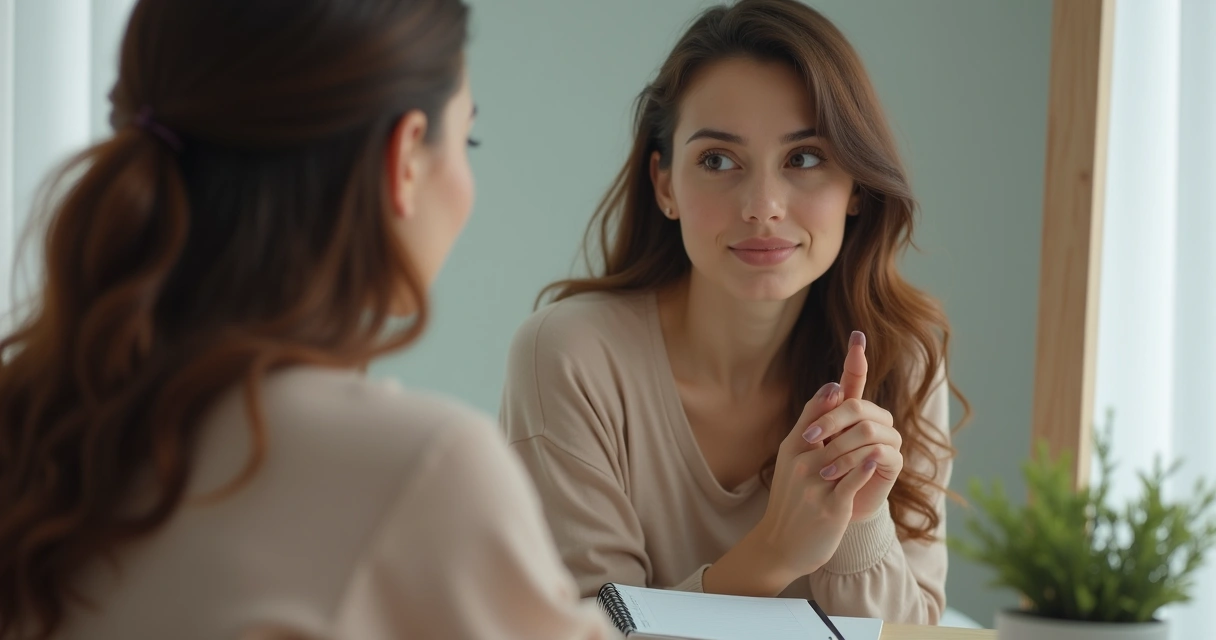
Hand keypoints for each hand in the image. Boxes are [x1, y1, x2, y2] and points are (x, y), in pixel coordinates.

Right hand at [750, 379, 878, 579]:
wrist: (782, 545)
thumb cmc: (793, 499)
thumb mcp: (792, 460)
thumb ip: (811, 427)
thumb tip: (834, 389)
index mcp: (792, 448)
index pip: (814, 411)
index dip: (831, 393)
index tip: (846, 376)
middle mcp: (800, 462)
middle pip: (833, 428)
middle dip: (853, 419)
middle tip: (868, 413)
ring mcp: (814, 484)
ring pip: (847, 452)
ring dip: (865, 444)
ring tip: (880, 439)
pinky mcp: (831, 506)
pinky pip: (853, 480)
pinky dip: (866, 467)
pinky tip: (876, 459)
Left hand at [803, 331, 902, 520]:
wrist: (820, 516)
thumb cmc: (812, 478)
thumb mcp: (806, 445)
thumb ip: (816, 415)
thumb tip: (832, 385)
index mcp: (850, 412)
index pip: (855, 380)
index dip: (856, 360)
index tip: (857, 336)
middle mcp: (873, 421)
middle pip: (858, 406)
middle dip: (831, 421)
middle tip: (807, 439)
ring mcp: (886, 440)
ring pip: (868, 429)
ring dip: (840, 448)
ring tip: (820, 470)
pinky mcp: (893, 463)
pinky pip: (879, 452)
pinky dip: (854, 462)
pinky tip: (837, 475)